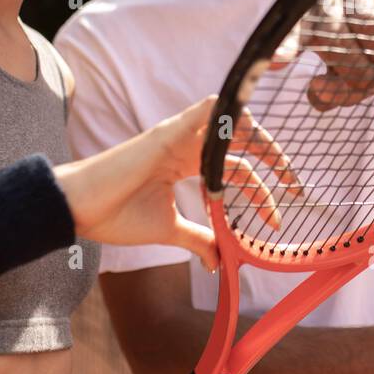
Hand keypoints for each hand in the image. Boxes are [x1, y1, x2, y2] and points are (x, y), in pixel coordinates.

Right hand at [55, 96, 300, 269]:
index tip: (276, 220)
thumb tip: (218, 262)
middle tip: (294, 185)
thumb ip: (197, 239)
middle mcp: (186, 144)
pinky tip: (248, 129)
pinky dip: (228, 113)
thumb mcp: (169, 229)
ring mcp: (177, 136)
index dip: (261, 190)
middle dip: (273, 156)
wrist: (79, 210)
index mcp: (187, 162)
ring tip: (280, 168)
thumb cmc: (116, 215)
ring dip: (259, 137)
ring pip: (229, 119)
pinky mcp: (167, 134)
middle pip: (240, 139)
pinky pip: (205, 111)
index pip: (236, 167)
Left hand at [285, 0, 373, 111]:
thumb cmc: (372, 52)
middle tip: (373, 84)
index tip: (276, 64)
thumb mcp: (352, 79)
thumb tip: (318, 92)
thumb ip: (334, 93)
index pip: (292, 35)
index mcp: (311, 23)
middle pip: (336, 37)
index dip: (285, 48)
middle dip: (358, 71)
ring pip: (369, 24)